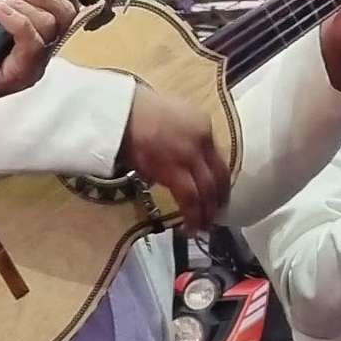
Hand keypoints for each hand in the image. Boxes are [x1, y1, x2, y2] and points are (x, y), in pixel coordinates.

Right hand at [120, 84, 228, 228]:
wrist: (120, 113)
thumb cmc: (137, 114)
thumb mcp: (171, 119)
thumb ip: (183, 140)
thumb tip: (181, 165)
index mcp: (203, 125)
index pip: (218, 158)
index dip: (220, 181)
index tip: (217, 195)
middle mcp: (202, 141)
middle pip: (219, 176)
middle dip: (218, 200)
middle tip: (215, 216)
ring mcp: (190, 156)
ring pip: (207, 191)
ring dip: (207, 213)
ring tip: (204, 227)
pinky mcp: (174, 171)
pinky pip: (190, 198)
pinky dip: (193, 215)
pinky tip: (190, 227)